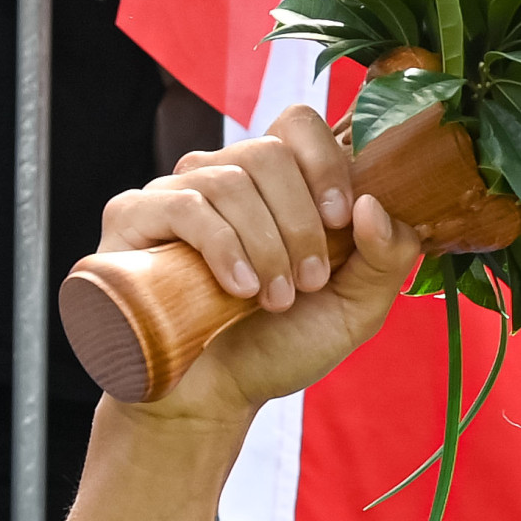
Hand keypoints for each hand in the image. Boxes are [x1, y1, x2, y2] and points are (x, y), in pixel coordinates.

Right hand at [95, 101, 417, 418]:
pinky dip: (223, 245)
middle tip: (310, 282)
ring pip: (229, 179)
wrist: (215, 396)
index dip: (325, 162)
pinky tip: (239, 288)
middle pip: (269, 152)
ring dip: (266, 244)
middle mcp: (225, 177)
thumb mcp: (356, 309)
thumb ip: (387, 258)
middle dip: (301, 223)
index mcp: (279, 185)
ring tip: (275, 299)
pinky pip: (183, 204)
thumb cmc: (281, 345)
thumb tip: (375, 203)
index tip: (341, 219)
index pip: (298, 123)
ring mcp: (176, 193)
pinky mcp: (133, 218)